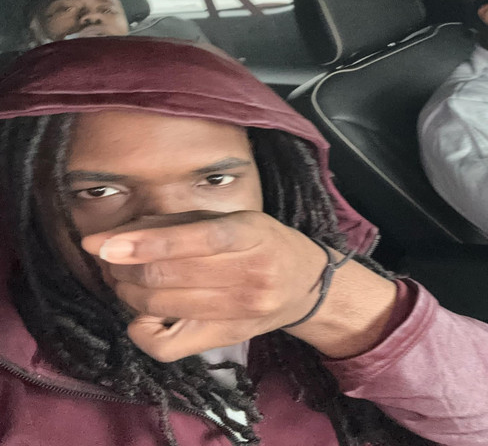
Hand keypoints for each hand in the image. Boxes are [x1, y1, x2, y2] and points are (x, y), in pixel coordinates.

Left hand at [82, 211, 396, 361]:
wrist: (304, 283)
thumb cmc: (262, 242)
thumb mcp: (231, 219)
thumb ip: (176, 224)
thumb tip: (113, 238)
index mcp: (250, 234)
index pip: (194, 239)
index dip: (144, 243)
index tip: (104, 245)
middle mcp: (250, 274)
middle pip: (168, 277)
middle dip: (125, 268)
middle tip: (112, 258)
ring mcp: (240, 312)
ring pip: (162, 307)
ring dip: (128, 292)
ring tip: (124, 279)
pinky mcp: (227, 338)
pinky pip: (168, 347)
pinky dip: (142, 330)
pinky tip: (144, 312)